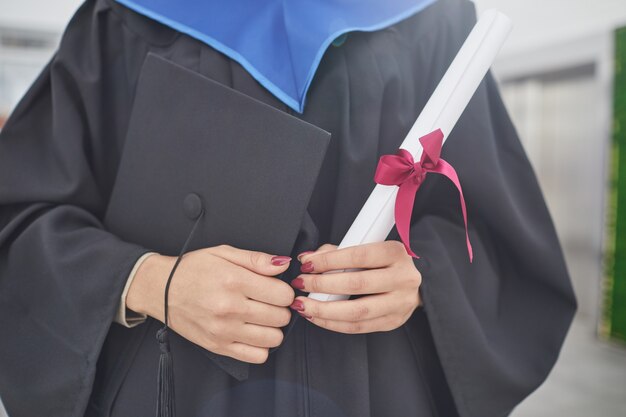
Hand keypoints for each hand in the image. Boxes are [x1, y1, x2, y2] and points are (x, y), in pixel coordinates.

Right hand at [126, 245, 294, 363]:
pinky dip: (261, 346)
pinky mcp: (217, 346)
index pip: (283, 295)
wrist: (159, 288)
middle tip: (268, 302)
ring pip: (273, 339)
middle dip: (280, 308)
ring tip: (261, 317)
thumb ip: (257, 259)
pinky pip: (256, 357)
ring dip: (273, 328)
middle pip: (281, 317)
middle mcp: (229, 308)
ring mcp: (223, 330)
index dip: (284, 291)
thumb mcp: (224, 253)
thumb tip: (284, 265)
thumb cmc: (192, 269)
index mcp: (234, 281)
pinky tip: (253, 332)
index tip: (277, 289)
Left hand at [289, 241, 421, 333]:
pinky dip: (334, 323)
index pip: (358, 256)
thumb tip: (307, 258)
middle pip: (357, 284)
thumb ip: (336, 251)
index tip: (307, 264)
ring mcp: (401, 303)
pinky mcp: (393, 321)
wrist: (409, 280)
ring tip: (303, 305)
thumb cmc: (381, 261)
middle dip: (322, 285)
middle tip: (300, 284)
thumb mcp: (365, 247)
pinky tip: (317, 317)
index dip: (329, 261)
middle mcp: (403, 278)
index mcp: (396, 253)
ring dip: (324, 310)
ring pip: (357, 312)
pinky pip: (359, 327)